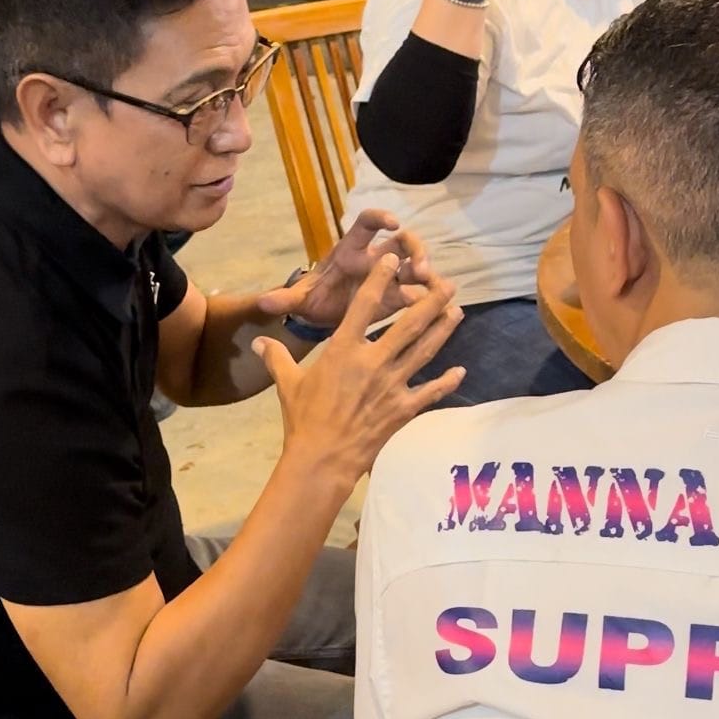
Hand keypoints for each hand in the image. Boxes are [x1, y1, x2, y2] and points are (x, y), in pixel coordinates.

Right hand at [254, 254, 465, 484]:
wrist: (322, 459)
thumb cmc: (303, 419)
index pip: (364, 306)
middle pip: (408, 325)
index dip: (380, 279)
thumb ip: (276, 358)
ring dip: (443, 330)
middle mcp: (373, 361)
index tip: (393, 259)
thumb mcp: (288, 384)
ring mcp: (392, 385)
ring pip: (424, 351)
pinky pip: (430, 392)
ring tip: (457, 311)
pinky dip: (446, 382)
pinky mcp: (403, 409)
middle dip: (430, 301)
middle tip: (448, 284)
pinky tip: (460, 371)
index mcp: (344, 350)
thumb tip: (258, 342)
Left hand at [257, 209, 432, 330]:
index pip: (366, 224)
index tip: (392, 221)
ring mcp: (390, 277)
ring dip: (428, 272)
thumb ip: (285, 299)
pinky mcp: (399, 297)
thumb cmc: (314, 298)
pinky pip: (419, 292)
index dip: (380, 218)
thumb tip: (264, 302)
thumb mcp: (299, 300)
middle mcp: (375, 258)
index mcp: (350, 251)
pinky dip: (431, 296)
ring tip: (434, 287)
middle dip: (415, 249)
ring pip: (416, 265)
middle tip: (421, 266)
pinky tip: (442, 306)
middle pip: (402, 241)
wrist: (324, 316)